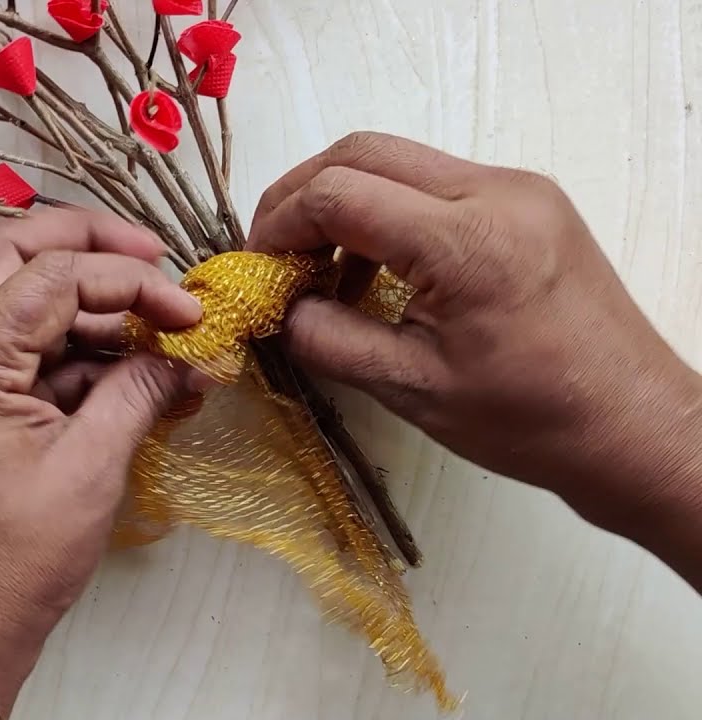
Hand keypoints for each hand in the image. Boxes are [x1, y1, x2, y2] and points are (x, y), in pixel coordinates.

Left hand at [0, 210, 201, 718]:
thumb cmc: (10, 565)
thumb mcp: (90, 468)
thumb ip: (138, 392)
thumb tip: (191, 354)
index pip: (47, 279)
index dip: (127, 282)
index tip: (186, 311)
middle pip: (5, 256)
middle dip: (83, 247)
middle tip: (151, 256)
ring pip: (9, 298)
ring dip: (84, 305)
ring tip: (157, 333)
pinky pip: (13, 350)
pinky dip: (69, 350)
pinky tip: (131, 371)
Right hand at [248, 132, 701, 581]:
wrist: (630, 423)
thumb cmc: (527, 420)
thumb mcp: (411, 389)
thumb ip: (329, 340)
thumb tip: (276, 309)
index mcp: (467, 242)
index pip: (340, 193)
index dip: (281, 225)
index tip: (259, 271)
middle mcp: (494, 193)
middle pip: (362, 152)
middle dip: (299, 196)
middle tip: (271, 254)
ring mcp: (516, 189)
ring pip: (396, 159)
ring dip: (342, 201)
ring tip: (320, 271)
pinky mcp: (525, 200)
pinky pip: (432, 184)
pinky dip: (384, 211)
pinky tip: (373, 270)